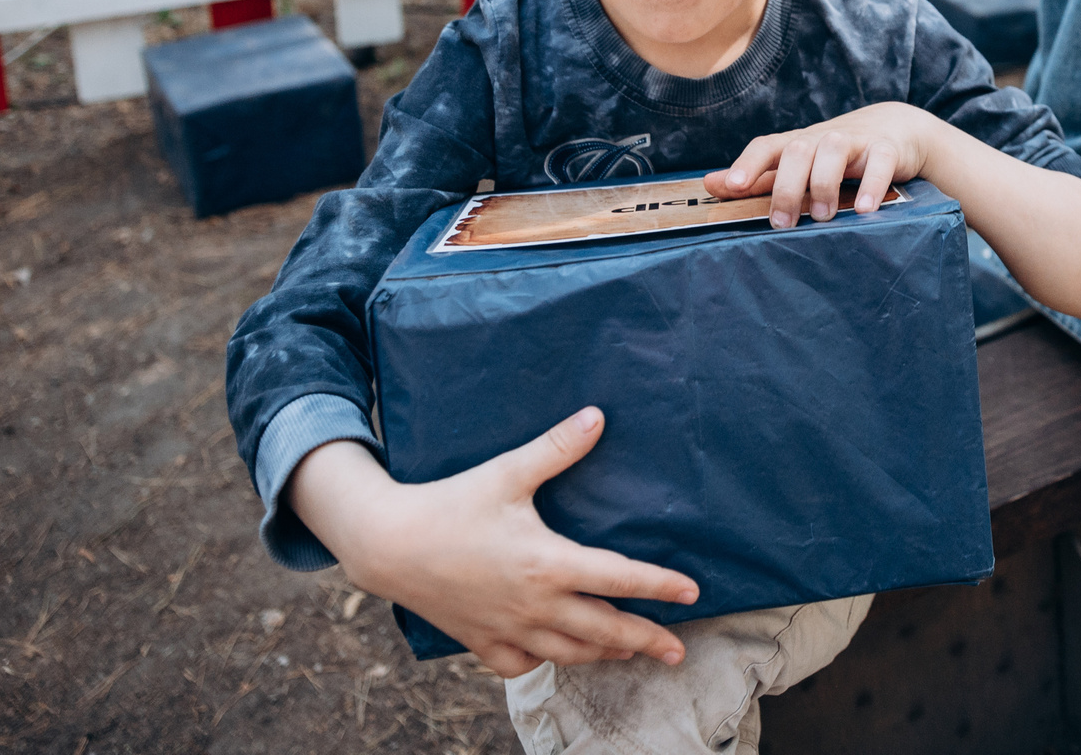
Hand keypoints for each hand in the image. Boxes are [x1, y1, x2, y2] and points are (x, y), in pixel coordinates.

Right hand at [290, 408, 698, 677]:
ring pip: (568, 653)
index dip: (660, 586)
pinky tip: (558, 656)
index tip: (693, 594)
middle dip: (646, 641)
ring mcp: (508, 628)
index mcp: (548, 563)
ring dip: (604, 654)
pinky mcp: (480, 641)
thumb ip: (556, 448)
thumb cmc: (450, 503)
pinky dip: (545, 663)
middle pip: (604, 631)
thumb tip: (598, 415)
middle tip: (677, 652)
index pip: (619, 578)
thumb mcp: (507, 472)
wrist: (387, 545)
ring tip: (630, 653)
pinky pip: (521, 664)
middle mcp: (534, 605)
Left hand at [705, 103, 934, 227]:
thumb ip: (757, 177)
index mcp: (797, 145)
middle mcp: (823, 138)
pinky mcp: (887, 150)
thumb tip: (710, 184)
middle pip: (797, 150)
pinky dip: (872, 184)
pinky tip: (866, 210)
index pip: (767, 147)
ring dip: (824, 183)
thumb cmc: (835, 154)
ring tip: (823, 216)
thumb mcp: (796, 164)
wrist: (895, 129)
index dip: (748, 164)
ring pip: (834, 149)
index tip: (733, 187)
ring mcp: (856, 141)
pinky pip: (879, 161)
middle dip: (787, 186)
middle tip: (782, 223)